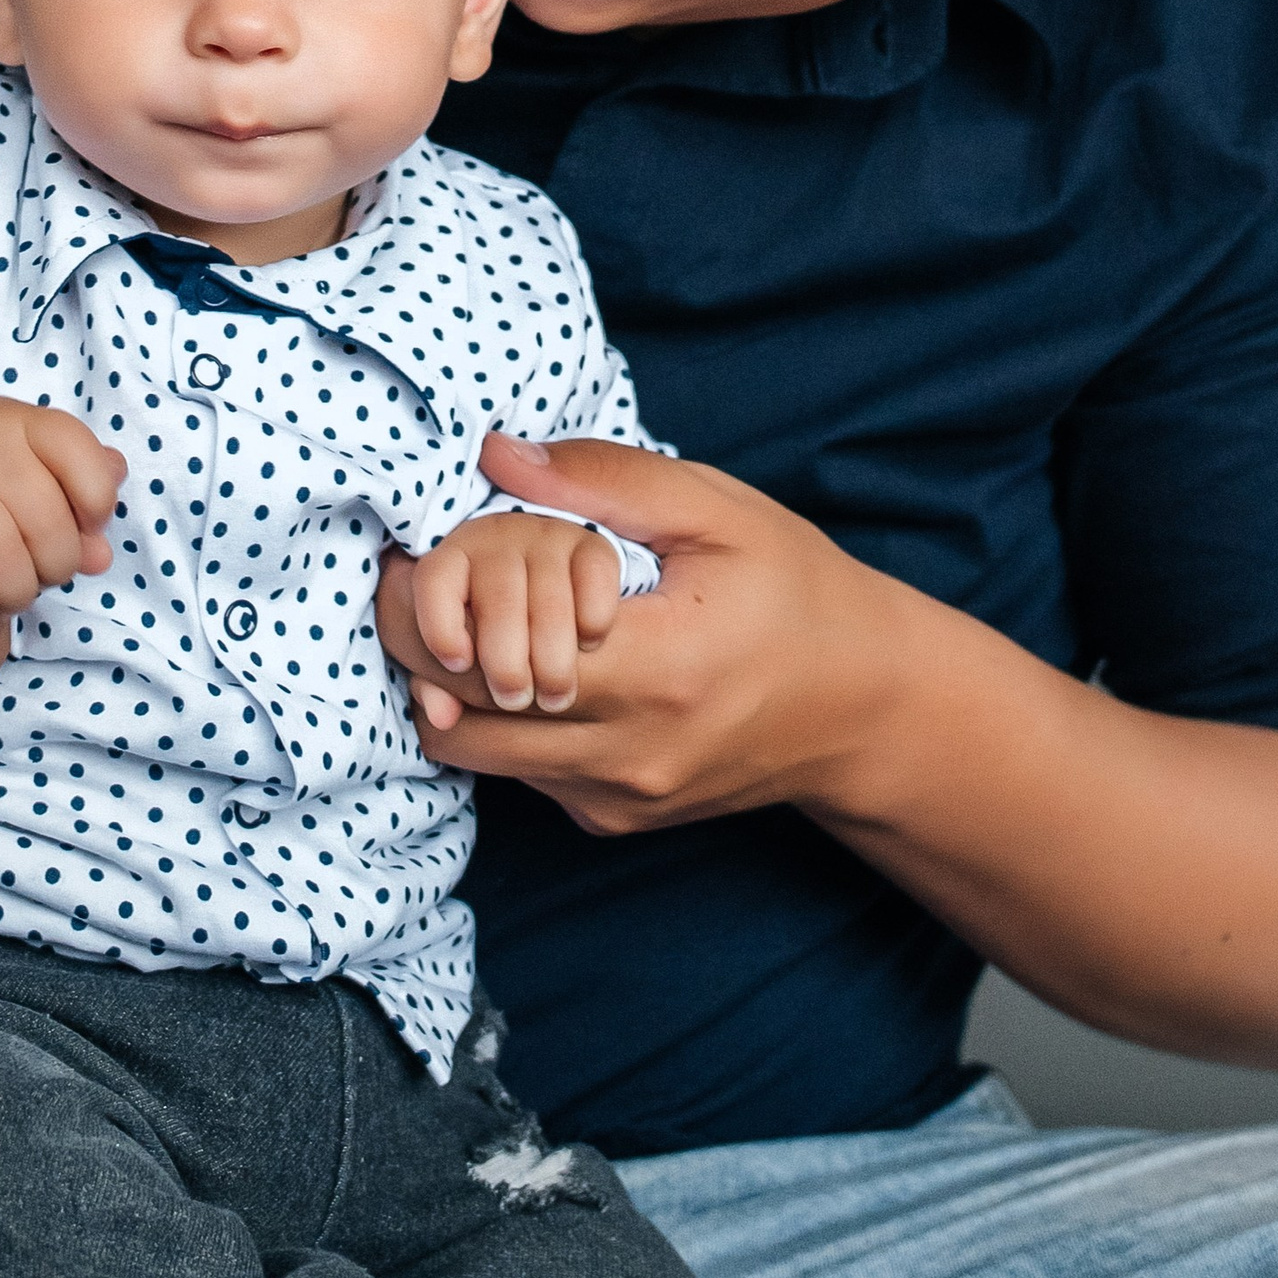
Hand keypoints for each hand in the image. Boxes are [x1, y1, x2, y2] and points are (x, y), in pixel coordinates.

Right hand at [0, 399, 125, 624]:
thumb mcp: (36, 463)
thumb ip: (82, 498)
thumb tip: (101, 557)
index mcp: (24, 423)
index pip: (91, 473)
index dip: (98, 511)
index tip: (84, 525)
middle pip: (49, 530)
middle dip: (56, 567)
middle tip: (39, 571)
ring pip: (5, 566)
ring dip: (16, 595)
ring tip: (9, 592)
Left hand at [378, 434, 889, 832]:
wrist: (865, 707)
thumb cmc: (796, 593)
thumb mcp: (720, 512)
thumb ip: (606, 481)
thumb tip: (497, 457)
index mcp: (658, 668)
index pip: (487, 653)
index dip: (430, 603)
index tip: (411, 557)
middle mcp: (631, 751)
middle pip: (459, 715)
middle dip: (418, 647)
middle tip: (414, 586)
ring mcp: (621, 797)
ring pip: (476, 754)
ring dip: (449, 690)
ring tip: (462, 622)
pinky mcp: (617, 819)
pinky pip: (522, 775)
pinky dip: (502, 725)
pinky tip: (529, 668)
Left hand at [409, 511, 621, 714]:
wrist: (552, 557)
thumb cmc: (482, 612)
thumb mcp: (454, 635)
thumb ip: (439, 678)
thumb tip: (442, 718)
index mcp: (452, 558)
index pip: (434, 581)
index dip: (440, 628)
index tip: (457, 667)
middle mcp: (497, 538)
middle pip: (498, 604)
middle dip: (505, 666)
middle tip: (515, 699)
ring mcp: (547, 537)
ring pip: (549, 606)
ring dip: (553, 663)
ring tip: (554, 698)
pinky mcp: (593, 545)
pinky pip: (594, 588)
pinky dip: (593, 625)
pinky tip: (588, 646)